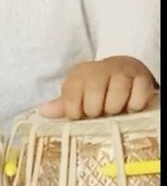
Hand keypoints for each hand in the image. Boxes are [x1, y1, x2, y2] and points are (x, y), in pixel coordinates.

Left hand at [40, 56, 156, 119]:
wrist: (123, 70)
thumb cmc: (95, 88)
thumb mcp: (78, 94)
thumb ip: (63, 105)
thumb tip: (43, 112)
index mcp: (79, 74)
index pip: (70, 93)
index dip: (73, 111)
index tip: (79, 116)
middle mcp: (99, 69)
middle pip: (93, 93)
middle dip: (95, 110)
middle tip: (98, 113)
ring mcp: (122, 72)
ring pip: (117, 94)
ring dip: (114, 108)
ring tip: (113, 110)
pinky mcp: (142, 79)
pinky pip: (138, 97)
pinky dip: (134, 106)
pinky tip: (129, 107)